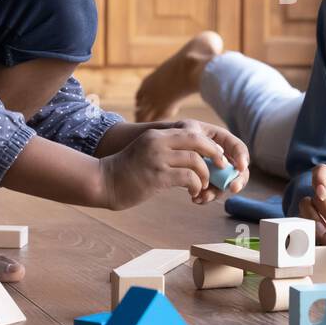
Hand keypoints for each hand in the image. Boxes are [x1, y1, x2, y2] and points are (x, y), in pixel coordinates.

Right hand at [99, 119, 248, 210]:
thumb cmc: (128, 171)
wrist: (104, 182)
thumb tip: (195, 158)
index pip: (192, 132)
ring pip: (196, 161)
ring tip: (202, 185)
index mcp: (157, 135)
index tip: (217, 157)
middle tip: (221, 168)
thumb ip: (167, 149)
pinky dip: (196, 186)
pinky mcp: (157, 176)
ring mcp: (157, 158)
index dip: (209, 144)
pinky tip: (193, 193)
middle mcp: (158, 142)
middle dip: (215, 155)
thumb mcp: (147, 151)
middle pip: (198, 141)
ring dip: (205, 175)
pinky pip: (188, 178)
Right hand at [298, 164, 325, 243]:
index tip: (321, 194)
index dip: (319, 180)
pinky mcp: (311, 224)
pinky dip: (311, 232)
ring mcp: (315, 209)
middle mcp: (325, 194)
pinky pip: (304, 224)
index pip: (322, 172)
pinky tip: (321, 240)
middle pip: (317, 197)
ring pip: (305, 209)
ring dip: (314, 222)